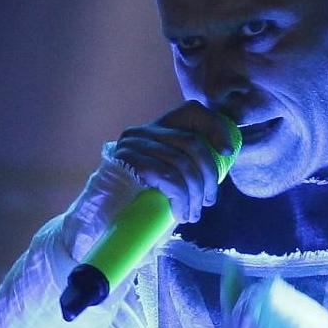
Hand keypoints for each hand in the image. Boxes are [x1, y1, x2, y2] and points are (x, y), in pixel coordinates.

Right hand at [111, 101, 234, 222]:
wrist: (100, 216)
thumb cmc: (137, 198)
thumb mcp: (165, 174)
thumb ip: (186, 163)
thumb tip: (222, 160)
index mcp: (156, 128)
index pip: (192, 111)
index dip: (215, 127)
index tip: (227, 152)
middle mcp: (143, 131)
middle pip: (192, 143)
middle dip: (208, 176)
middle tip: (207, 201)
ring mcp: (134, 146)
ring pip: (183, 164)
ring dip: (194, 194)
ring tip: (193, 213)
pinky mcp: (129, 164)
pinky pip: (168, 179)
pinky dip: (181, 200)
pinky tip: (181, 213)